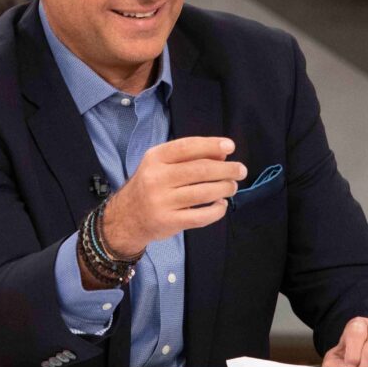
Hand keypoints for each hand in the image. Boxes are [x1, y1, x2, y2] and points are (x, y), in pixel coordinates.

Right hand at [101, 137, 245, 256]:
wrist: (126, 217)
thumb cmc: (151, 185)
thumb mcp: (162, 165)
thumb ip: (189, 157)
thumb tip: (223, 153)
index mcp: (155, 158)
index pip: (187, 147)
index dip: (211, 145)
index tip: (230, 147)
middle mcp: (156, 178)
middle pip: (199, 170)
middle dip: (226, 169)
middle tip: (241, 170)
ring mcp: (161, 201)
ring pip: (203, 193)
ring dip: (224, 188)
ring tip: (232, 186)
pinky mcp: (168, 222)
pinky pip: (200, 217)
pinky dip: (216, 210)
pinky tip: (221, 204)